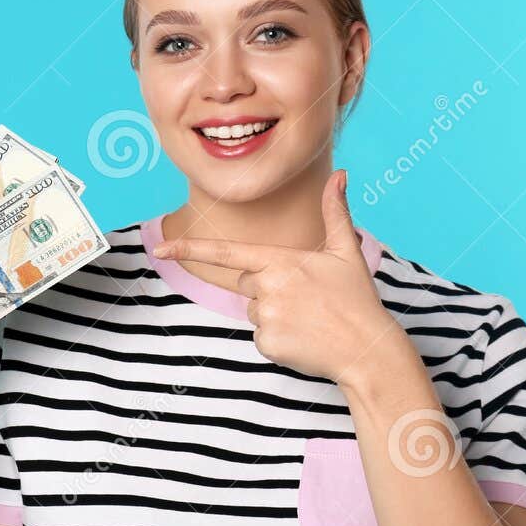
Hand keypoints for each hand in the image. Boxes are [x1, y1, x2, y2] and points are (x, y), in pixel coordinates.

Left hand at [152, 169, 404, 385]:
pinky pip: (259, 335)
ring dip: (274, 312)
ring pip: (253, 309)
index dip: (189, 250)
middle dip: (268, 286)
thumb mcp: (346, 251)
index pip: (225, 253)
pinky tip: (303, 336)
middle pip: (246, 281)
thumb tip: (340, 176)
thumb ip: (335, 211)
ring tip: (308, 317)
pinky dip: (277, 337)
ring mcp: (265, 317)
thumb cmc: (356, 298)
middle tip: (305, 296)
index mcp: (280, 261)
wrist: (366, 349)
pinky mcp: (266, 343)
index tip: (159, 249)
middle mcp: (267, 288)